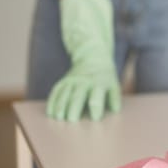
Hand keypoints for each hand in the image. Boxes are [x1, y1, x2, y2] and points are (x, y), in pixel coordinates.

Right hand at [47, 0, 120, 120]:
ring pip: (66, 93)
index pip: (97, 93)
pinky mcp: (66, 79)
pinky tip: (52, 111)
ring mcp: (74, 78)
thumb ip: (113, 94)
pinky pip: (57, 90)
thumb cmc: (105, 70)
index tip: (95, 115)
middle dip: (76, 107)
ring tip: (60, 118)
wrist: (91, 47)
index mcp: (99, 79)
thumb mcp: (112, 78)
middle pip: (79, 95)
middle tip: (72, 120)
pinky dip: (54, 100)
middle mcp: (85, 79)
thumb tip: (115, 108)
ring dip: (62, 106)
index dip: (96, 104)